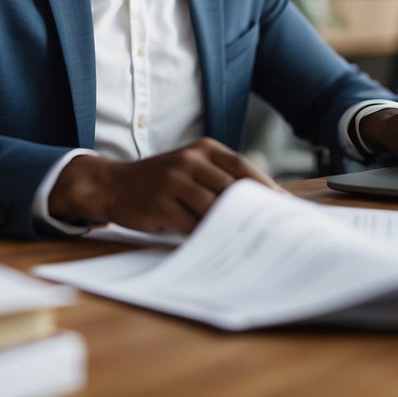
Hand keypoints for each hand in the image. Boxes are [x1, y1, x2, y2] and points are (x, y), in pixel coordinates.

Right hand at [49, 138, 281, 233]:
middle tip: (273, 230)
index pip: (243, 166)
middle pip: (232, 188)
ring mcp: (174, 181)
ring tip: (250, 242)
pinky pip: (191, 224)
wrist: (113, 184)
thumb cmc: (161, 181)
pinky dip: (207, 237)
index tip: (284, 206)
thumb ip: (218, 178)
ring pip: (213, 207)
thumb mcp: (189, 167)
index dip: (265, 187)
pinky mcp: (161, 204)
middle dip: (254, 210)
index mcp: (203, 148)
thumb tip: (259, 203)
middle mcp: (189, 160)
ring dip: (232, 226)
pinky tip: (220, 247)